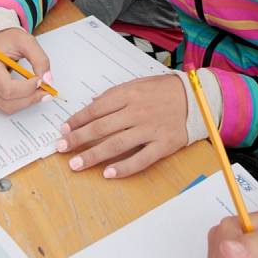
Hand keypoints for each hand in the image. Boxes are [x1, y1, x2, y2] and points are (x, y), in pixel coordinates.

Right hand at [0, 29, 50, 113]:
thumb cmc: (8, 40)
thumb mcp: (27, 42)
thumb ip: (40, 59)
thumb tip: (47, 80)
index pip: (7, 89)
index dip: (27, 89)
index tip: (40, 81)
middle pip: (7, 102)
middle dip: (30, 98)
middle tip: (45, 90)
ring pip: (6, 108)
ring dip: (25, 102)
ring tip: (37, 91)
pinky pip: (2, 108)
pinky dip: (18, 103)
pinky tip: (26, 93)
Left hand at [56, 74, 187, 177]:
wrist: (196, 98)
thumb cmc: (164, 89)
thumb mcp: (138, 83)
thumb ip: (115, 94)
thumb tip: (93, 102)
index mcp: (128, 94)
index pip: (96, 109)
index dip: (78, 120)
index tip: (63, 129)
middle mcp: (136, 112)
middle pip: (101, 128)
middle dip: (78, 139)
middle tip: (61, 149)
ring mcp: (149, 129)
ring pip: (116, 144)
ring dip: (93, 155)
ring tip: (76, 164)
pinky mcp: (163, 144)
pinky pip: (141, 159)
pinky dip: (123, 167)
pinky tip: (107, 174)